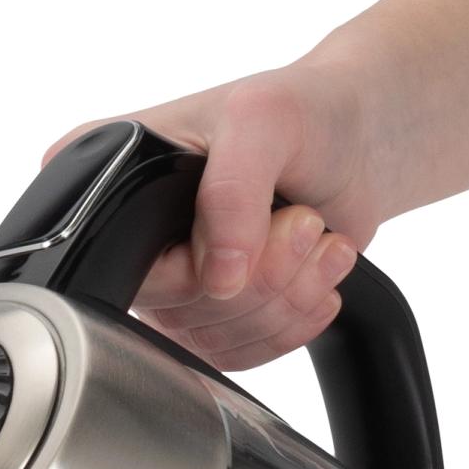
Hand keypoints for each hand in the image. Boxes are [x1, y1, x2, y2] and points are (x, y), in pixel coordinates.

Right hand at [44, 64, 377, 369]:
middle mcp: (133, 236)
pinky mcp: (213, 315)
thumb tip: (219, 277)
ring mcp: (173, 282)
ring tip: (313, 236)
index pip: (127, 264)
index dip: (201, 265)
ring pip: (216, 340)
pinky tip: (315, 270)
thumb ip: (231, 192)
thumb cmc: (303, 113)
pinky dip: (294, 319)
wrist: (355, 140)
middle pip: (177, 313)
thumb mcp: (262, 119)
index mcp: (113, 177)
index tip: (262, 222)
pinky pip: (242, 355)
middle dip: (261, 276)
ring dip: (287, 296)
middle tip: (300, 220)